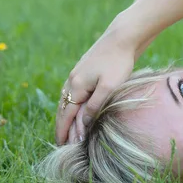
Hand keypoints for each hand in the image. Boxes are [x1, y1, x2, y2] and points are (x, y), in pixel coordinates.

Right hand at [55, 29, 134, 144]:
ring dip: (67, 116)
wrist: (122, 38)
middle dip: (62, 126)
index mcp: (76, 85)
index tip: (61, 145)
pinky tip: (77, 109)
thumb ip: (95, 105)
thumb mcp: (109, 87)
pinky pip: (74, 93)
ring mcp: (78, 75)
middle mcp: (73, 80)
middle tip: (61, 142)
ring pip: (68, 100)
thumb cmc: (118, 62)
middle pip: (64, 108)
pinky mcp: (85, 71)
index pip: (67, 115)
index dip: (64, 131)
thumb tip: (83, 123)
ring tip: (67, 130)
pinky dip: (73, 105)